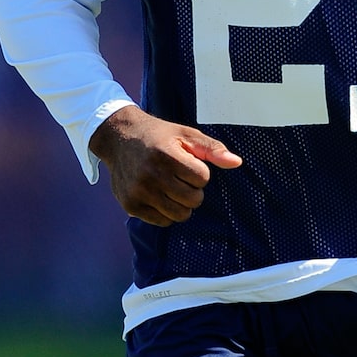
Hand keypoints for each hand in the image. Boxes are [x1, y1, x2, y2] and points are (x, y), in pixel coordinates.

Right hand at [88, 105, 241, 225]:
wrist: (120, 138)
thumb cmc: (159, 136)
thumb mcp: (186, 134)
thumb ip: (213, 149)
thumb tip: (237, 163)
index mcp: (167, 155)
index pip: (202, 178)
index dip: (199, 171)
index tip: (187, 162)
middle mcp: (151, 175)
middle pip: (193, 200)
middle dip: (193, 189)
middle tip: (180, 176)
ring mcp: (139, 192)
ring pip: (179, 215)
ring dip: (182, 203)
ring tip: (172, 186)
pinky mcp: (130, 206)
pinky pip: (162, 221)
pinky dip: (166, 212)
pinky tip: (159, 194)